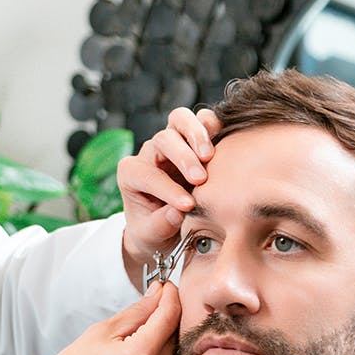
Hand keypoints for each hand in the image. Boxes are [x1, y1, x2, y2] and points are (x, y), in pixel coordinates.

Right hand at [0, 282, 180, 354]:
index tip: (165, 288)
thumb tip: (158, 295)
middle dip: (161, 322)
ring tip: (125, 347)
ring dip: (156, 346)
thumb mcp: (100, 332)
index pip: (170, 316)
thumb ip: (136, 312)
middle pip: (173, 338)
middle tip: (139, 316)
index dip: (170, 297)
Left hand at [118, 107, 220, 289]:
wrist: (162, 225)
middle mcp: (150, 153)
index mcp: (131, 174)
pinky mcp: (194, 139)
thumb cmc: (152, 229)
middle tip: (199, 179)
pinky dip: (213, 125)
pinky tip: (223, 143)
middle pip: (163, 139)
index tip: (188, 205)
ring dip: (197, 134)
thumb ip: (161, 224)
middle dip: (182, 157)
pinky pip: (203, 120)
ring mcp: (172, 142)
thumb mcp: (151, 234)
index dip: (167, 189)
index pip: (147, 174)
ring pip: (179, 119)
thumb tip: (178, 212)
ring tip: (209, 156)